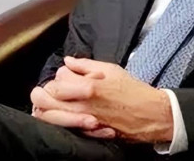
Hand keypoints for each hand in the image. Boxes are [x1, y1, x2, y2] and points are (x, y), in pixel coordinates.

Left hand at [33, 57, 173, 142]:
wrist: (148, 115)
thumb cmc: (133, 90)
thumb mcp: (111, 69)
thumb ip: (86, 64)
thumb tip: (68, 61)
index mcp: (88, 86)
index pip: (57, 78)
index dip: (61, 74)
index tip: (69, 74)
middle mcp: (81, 105)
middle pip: (45, 97)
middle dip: (46, 90)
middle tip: (56, 88)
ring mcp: (81, 121)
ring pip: (47, 115)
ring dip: (48, 105)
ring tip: (56, 100)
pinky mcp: (84, 132)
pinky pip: (60, 125)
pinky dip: (57, 118)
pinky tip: (64, 112)